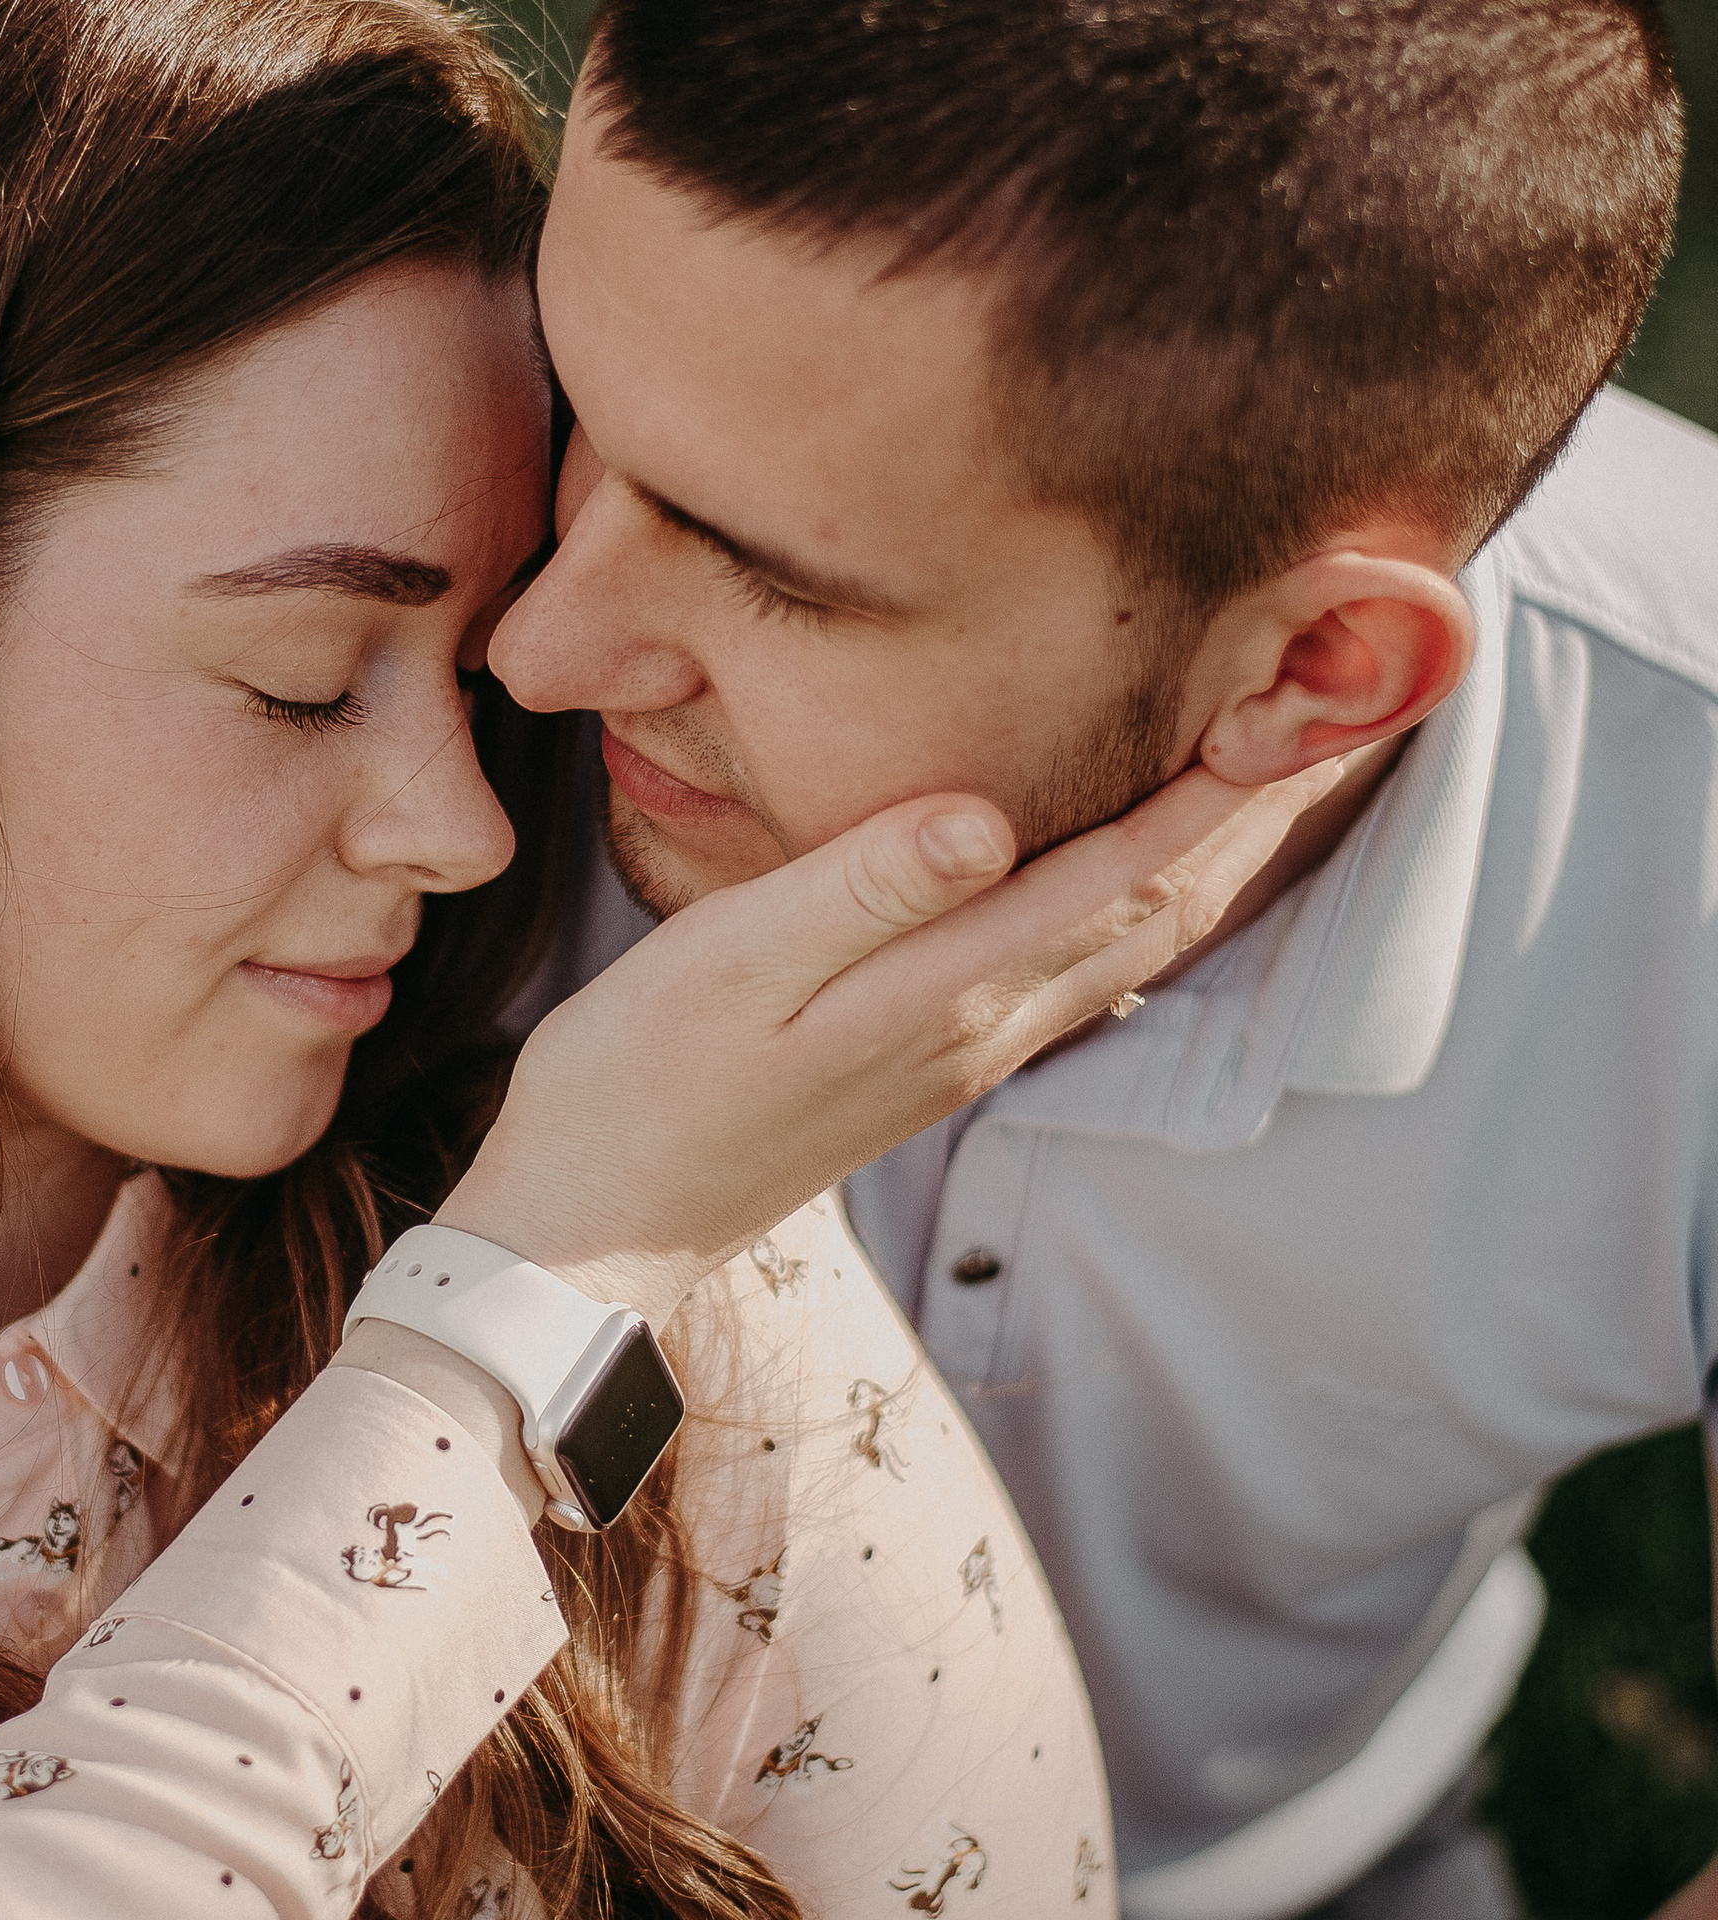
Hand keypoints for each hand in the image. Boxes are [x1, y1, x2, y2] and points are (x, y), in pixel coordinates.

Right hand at [444, 757, 1345, 1325]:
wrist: (591, 1228)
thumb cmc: (638, 1083)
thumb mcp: (729, 964)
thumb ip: (859, 885)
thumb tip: (988, 816)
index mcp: (946, 992)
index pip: (1126, 873)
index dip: (1224, 785)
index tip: (1304, 691)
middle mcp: (982, 1027)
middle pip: (1157, 908)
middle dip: (1249, 812)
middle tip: (1328, 703)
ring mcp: (962, 1052)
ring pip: (1127, 941)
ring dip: (1204, 855)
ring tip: (1261, 765)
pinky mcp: (928, 1058)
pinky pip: (1075, 964)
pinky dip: (1133, 896)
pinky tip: (1133, 857)